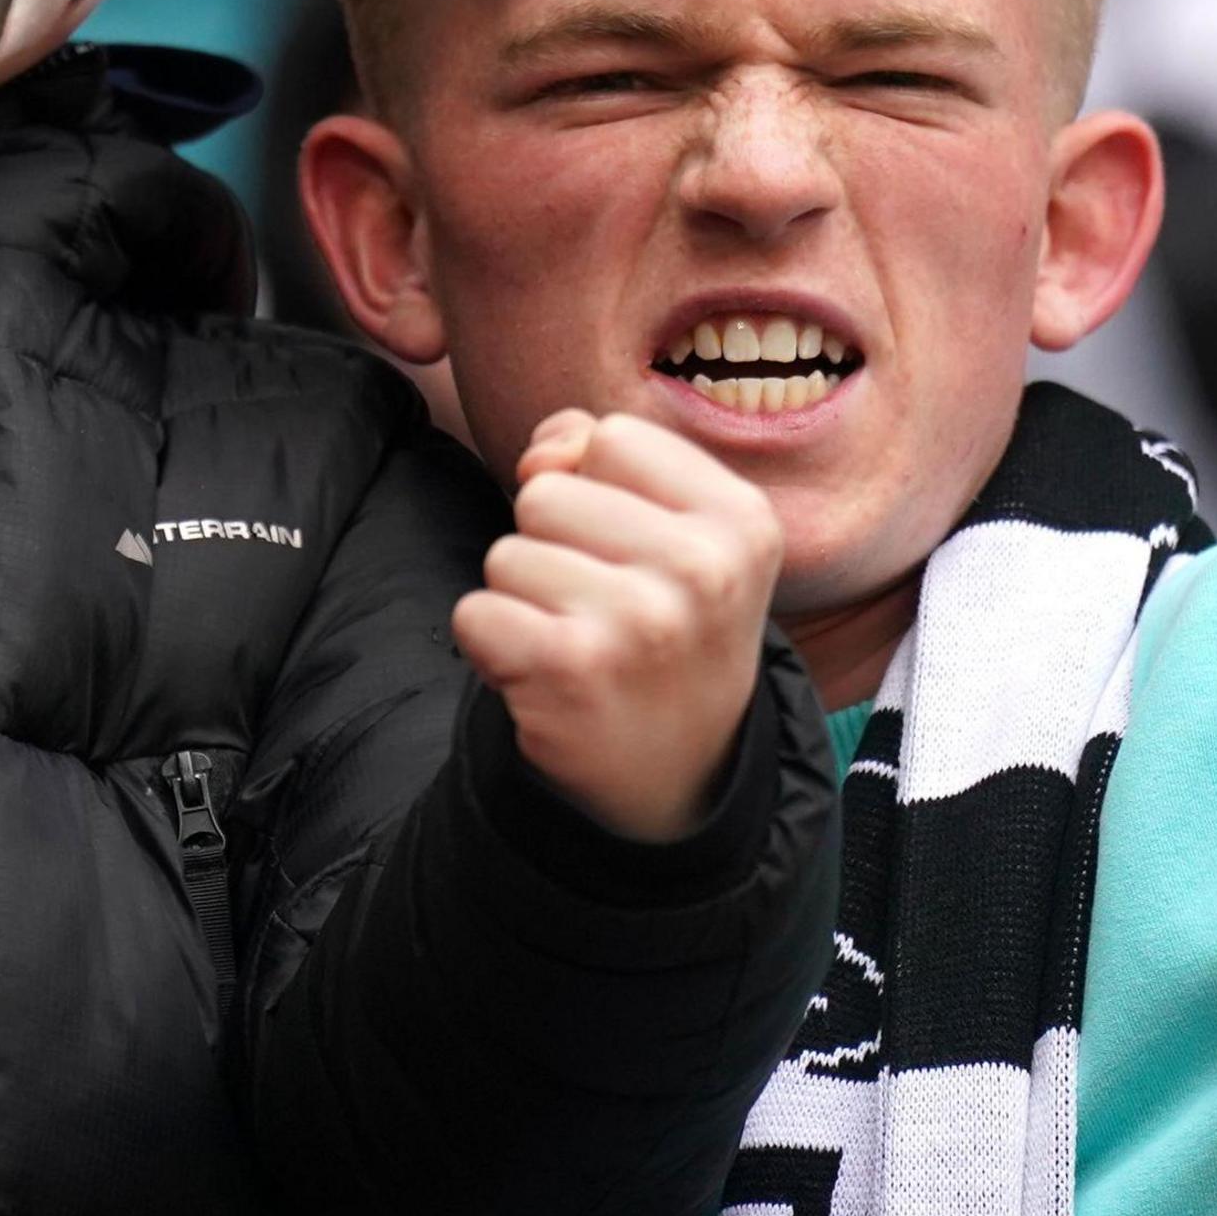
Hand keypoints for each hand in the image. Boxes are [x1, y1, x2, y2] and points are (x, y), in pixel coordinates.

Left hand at [459, 409, 784, 842]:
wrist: (676, 778)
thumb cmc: (662, 630)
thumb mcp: (671, 531)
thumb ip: (596, 454)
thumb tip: (540, 456)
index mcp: (742, 520)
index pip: (609, 437)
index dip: (596, 486)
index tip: (633, 553)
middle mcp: (703, 567)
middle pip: (547, 492)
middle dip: (554, 547)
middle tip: (604, 612)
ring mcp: (640, 620)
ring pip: (505, 553)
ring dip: (524, 601)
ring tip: (580, 645)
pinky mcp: (570, 670)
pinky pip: (474, 612)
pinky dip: (492, 647)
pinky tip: (547, 679)